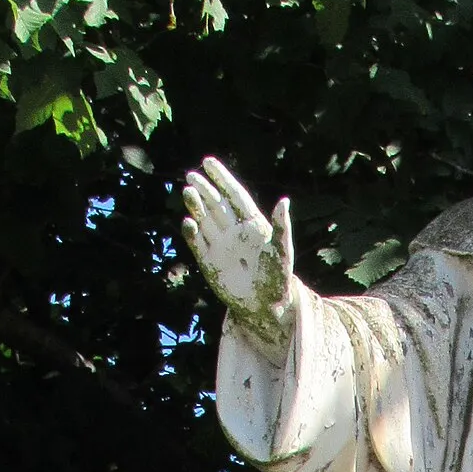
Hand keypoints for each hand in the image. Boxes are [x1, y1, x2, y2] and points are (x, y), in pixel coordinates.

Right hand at [181, 157, 294, 360]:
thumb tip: (284, 201)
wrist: (265, 308)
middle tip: (191, 175)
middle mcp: (234, 233)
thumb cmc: (278, 279)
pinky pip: (197, 243)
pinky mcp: (209, 263)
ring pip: (205, 220)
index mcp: (252, 225)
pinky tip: (188, 221)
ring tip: (187, 191)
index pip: (234, 196)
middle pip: (216, 205)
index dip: (221, 178)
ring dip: (196, 206)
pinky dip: (191, 232)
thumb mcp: (282, 252)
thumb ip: (282, 227)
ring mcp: (220, 247)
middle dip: (204, 189)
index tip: (207, 162)